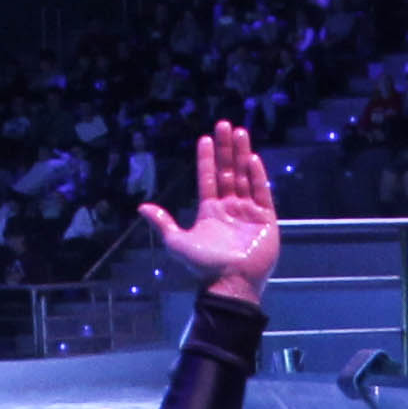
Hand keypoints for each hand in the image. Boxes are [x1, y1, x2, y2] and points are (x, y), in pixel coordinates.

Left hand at [147, 120, 278, 304]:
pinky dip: (257, 175)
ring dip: (241, 154)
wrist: (230, 283)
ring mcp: (248, 212)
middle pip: (228, 171)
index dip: (207, 159)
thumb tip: (141, 207)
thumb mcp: (176, 242)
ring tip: (240, 132)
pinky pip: (262, 192)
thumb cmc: (203, 265)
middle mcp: (230, 208)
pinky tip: (252, 158)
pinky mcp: (266, 219)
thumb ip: (162, 223)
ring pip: (245, 177)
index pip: (209, 178)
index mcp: (210, 211)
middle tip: (225, 125)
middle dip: (226, 148)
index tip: (205, 138)